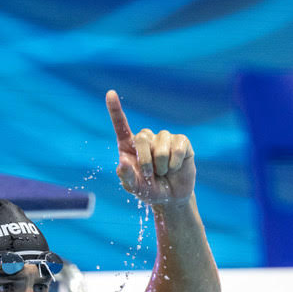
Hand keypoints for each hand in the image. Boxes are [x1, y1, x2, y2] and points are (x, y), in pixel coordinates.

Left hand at [106, 90, 194, 206]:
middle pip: (142, 137)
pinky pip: (177, 147)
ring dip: (161, 165)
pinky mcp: (181, 142)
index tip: (110, 93)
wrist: (172, 197)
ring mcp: (164, 138)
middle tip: (150, 175)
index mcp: (129, 146)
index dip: (115, 110)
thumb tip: (122, 163)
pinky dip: (174, 163)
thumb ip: (127, 178)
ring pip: (161, 144)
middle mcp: (146, 139)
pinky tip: (175, 168)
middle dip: (145, 161)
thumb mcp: (135, 188)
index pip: (121, 125)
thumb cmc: (149, 190)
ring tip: (163, 173)